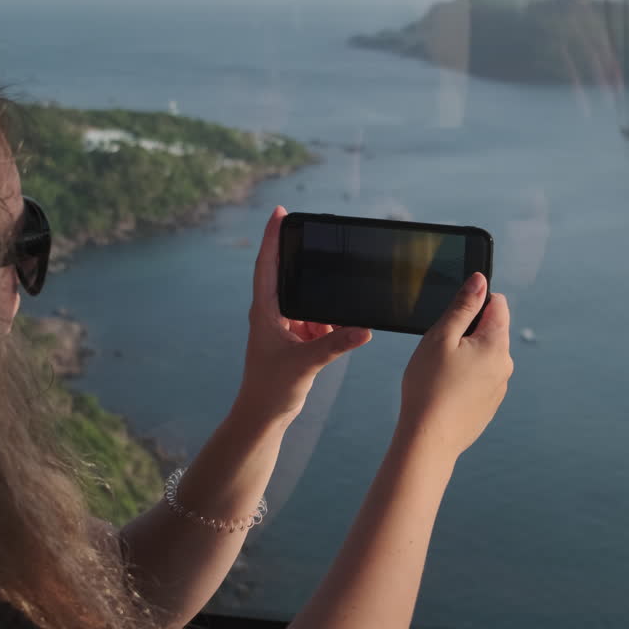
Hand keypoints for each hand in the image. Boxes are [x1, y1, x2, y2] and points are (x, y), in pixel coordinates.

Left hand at [235, 206, 371, 425]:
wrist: (264, 416)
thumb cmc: (272, 389)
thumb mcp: (306, 364)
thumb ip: (335, 345)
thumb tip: (364, 330)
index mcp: (264, 311)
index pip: (267, 264)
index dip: (272, 237)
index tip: (280, 212)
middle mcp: (271, 313)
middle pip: (286, 274)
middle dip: (301, 258)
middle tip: (317, 239)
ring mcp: (282, 326)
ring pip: (304, 299)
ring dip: (320, 299)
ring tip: (335, 299)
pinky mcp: (294, 339)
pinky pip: (314, 319)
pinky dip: (327, 320)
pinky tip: (341, 326)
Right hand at [397, 273, 511, 460]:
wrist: (429, 440)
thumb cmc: (429, 388)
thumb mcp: (441, 337)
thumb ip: (463, 306)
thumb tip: (479, 281)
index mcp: (496, 344)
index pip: (497, 304)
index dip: (473, 303)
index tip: (452, 317)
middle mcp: (504, 365)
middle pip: (490, 330)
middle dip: (466, 332)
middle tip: (439, 349)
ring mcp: (498, 387)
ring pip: (483, 356)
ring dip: (464, 356)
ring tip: (439, 373)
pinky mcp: (489, 404)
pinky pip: (479, 379)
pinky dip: (463, 378)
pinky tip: (444, 390)